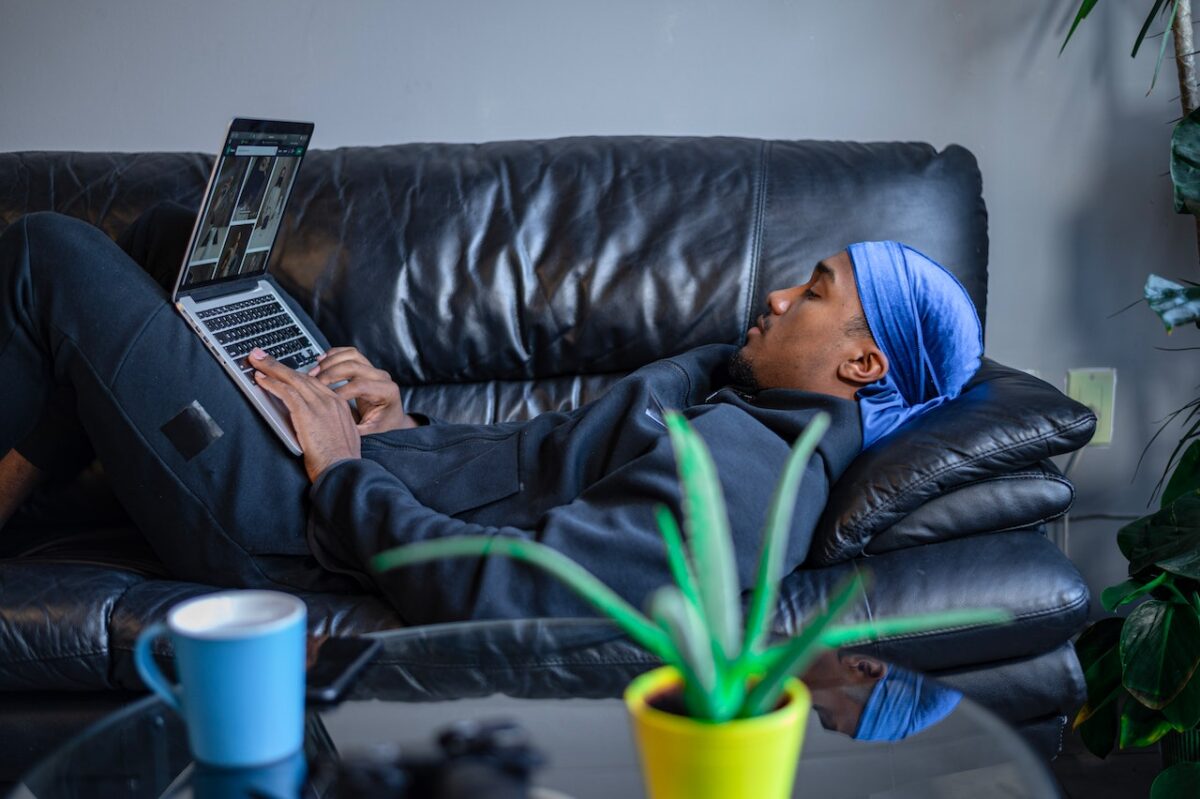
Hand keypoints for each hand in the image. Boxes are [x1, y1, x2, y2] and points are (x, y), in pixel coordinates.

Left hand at [249, 347, 360, 482]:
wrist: (343, 469)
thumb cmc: (340, 460)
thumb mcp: (340, 436)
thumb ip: (328, 424)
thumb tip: (310, 422)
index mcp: (340, 405)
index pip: (314, 382)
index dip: (295, 374)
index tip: (282, 370)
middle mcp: (330, 400)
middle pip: (301, 376)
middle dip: (279, 365)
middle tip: (262, 356)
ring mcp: (320, 405)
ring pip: (292, 380)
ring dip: (271, 369)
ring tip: (257, 361)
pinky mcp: (307, 413)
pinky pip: (286, 393)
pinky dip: (272, 384)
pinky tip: (260, 380)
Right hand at [306, 346, 417, 435]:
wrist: (391, 418)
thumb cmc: (383, 425)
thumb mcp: (372, 431)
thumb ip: (357, 429)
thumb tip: (338, 428)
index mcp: (387, 392)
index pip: (360, 386)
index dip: (339, 391)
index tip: (325, 399)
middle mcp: (382, 377)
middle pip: (354, 366)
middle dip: (330, 373)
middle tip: (314, 382)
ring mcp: (374, 369)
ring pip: (351, 355)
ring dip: (330, 361)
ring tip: (314, 372)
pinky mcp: (366, 366)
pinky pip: (350, 353)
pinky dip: (334, 354)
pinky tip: (321, 361)